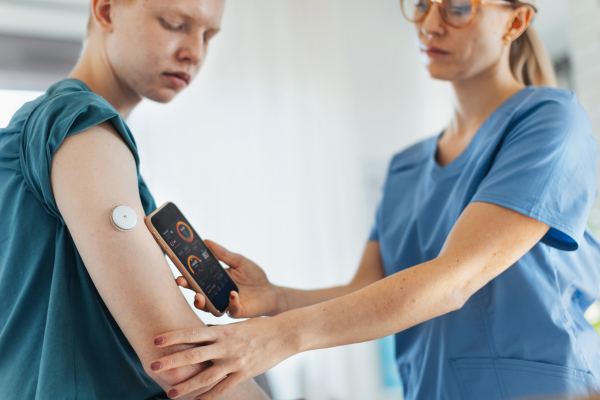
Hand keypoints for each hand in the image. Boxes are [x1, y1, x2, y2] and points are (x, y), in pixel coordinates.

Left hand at [150, 316, 295, 398]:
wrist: (284, 334)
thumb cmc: (259, 327)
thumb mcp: (236, 325)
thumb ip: (217, 333)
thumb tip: (198, 336)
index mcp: (223, 330)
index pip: (192, 333)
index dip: (173, 337)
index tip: (156, 340)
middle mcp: (226, 346)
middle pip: (193, 355)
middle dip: (171, 361)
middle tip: (152, 366)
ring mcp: (235, 361)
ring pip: (205, 377)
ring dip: (186, 386)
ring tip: (170, 393)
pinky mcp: (244, 373)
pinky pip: (223, 388)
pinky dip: (208, 397)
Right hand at [175, 240, 286, 317]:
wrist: (270, 293)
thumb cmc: (254, 276)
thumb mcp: (239, 261)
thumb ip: (223, 254)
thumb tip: (206, 241)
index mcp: (214, 280)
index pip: (196, 277)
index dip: (186, 273)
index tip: (178, 266)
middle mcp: (215, 294)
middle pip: (196, 291)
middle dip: (187, 287)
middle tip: (181, 281)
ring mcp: (224, 304)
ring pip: (208, 306)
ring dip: (202, 302)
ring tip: (199, 295)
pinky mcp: (236, 312)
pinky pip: (231, 309)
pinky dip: (231, 302)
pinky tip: (233, 294)